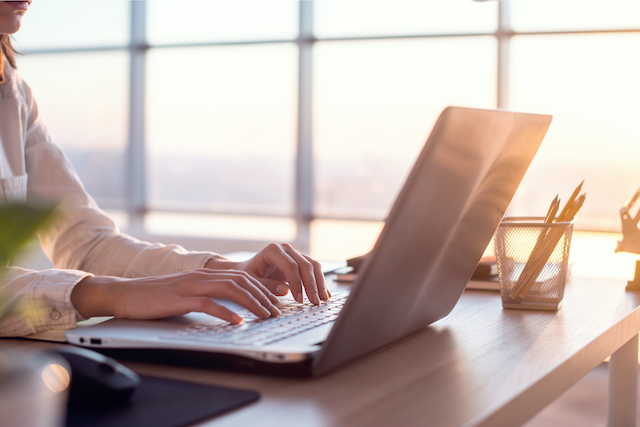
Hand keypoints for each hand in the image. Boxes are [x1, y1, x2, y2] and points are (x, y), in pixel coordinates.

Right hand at [71, 269, 280, 323]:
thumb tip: (231, 308)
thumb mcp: (188, 294)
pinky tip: (237, 322)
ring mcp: (191, 286)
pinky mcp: (180, 298)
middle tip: (278, 311)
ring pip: (231, 289)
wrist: (126, 294)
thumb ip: (209, 296)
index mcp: (206, 274)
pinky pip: (208, 303)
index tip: (279, 299)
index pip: (242, 277)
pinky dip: (225, 313)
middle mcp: (202, 276)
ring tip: (266, 315)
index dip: (263, 287)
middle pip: (242, 281)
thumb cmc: (157, 297)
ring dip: (252, 303)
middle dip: (264, 295)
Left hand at [205, 243, 330, 303]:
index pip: (290, 266)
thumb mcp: (251, 282)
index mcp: (273, 250)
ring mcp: (295, 254)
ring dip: (320, 283)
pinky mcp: (301, 261)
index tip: (299, 299)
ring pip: (313, 266)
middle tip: (315, 302)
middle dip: (311, 285)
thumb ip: (266, 286)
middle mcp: (286, 249)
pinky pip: (314, 269)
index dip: (297, 283)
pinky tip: (326, 294)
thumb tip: (286, 289)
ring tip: (323, 300)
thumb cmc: (247, 275)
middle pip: (305, 265)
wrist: (248, 270)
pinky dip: (320, 282)